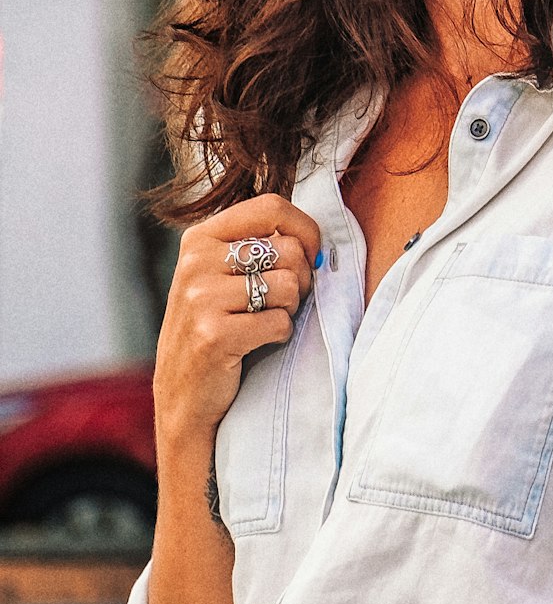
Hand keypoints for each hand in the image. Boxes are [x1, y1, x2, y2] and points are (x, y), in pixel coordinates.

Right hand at [153, 195, 321, 450]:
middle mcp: (196, 261)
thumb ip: (259, 247)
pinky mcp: (214, 335)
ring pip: (289, 286)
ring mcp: (200, 298)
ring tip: (261, 323)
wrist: (183, 396)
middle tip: (278, 303)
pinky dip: (279, 337)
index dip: (306, 229)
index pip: (271, 206)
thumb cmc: (218, 329)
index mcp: (200, 238)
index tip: (312, 255)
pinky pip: (280, 323)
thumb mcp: (223, 276)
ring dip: (288, 311)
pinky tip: (254, 345)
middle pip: (288, 249)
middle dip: (300, 280)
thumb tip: (318, 244)